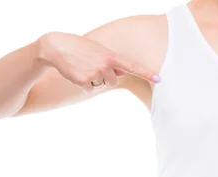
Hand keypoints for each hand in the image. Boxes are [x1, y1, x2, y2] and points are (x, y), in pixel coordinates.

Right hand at [37, 31, 160, 91]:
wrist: (57, 47)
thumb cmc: (82, 48)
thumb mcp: (99, 51)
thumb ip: (112, 62)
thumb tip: (122, 73)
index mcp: (111, 56)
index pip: (133, 66)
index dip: (147, 73)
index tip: (159, 79)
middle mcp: (105, 65)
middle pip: (113, 81)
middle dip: (105, 76)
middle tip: (92, 65)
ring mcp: (95, 74)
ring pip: (101, 85)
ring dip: (94, 79)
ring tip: (84, 67)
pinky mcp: (84, 81)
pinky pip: (90, 89)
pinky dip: (84, 84)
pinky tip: (77, 73)